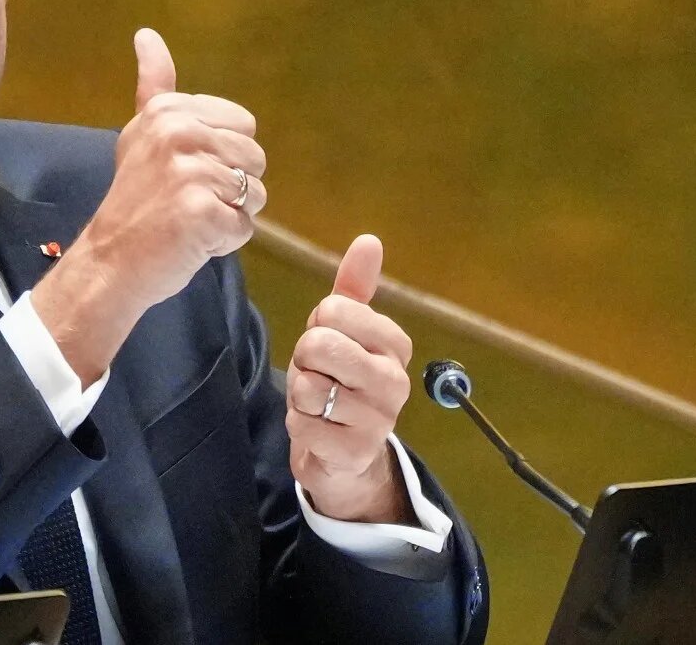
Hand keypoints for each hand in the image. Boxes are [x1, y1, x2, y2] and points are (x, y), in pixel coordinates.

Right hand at [33, 28, 265, 382]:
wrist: (109, 262)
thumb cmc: (133, 203)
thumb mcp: (141, 134)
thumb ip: (154, 85)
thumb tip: (147, 33)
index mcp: (169, 110)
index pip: (243, 126)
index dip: (221, 157)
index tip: (180, 173)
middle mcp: (178, 132)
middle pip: (254, 158)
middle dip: (230, 188)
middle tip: (184, 202)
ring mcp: (189, 171)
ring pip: (255, 194)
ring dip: (229, 215)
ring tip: (188, 221)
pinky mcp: (201, 211)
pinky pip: (244, 226)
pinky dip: (223, 241)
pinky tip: (190, 241)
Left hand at [285, 235, 416, 522]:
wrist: (346, 454)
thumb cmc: (342, 381)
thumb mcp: (346, 332)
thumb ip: (354, 288)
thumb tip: (368, 240)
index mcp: (395, 344)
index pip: (334, 309)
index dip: (316, 328)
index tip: (330, 348)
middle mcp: (395, 380)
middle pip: (317, 343)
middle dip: (304, 361)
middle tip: (320, 377)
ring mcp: (380, 419)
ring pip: (307, 385)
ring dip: (300, 396)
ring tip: (320, 405)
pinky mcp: (356, 452)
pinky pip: (302, 424)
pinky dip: (300, 426)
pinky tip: (320, 432)